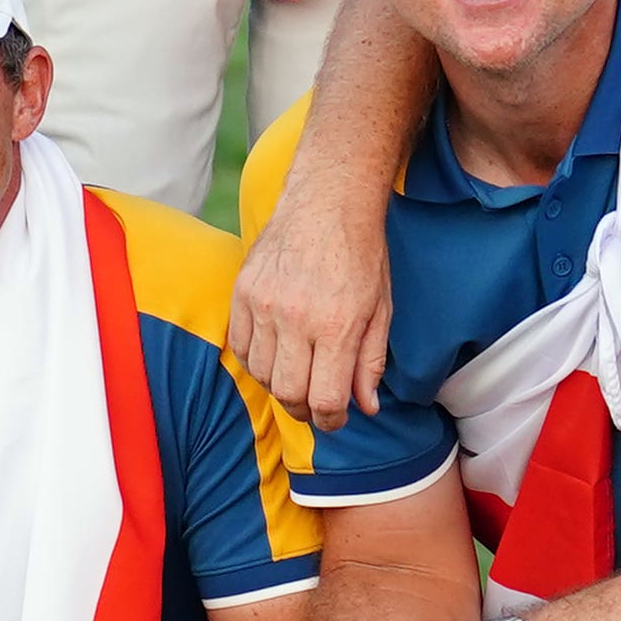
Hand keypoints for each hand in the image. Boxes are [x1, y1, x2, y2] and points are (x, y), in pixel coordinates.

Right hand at [231, 168, 396, 426]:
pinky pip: (240, 346)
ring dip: (279, 385)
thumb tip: (367, 407)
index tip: (336, 417)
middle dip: (304, 409)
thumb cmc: (361, 254)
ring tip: (297, 376)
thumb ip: (371, 362)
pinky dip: (255, 361)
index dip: (332, 420)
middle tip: (315, 405)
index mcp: (337, 326)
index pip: (326, 399)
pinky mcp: (243, 291)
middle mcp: (296, 318)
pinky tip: (275, 354)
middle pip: (289, 393)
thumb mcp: (381, 310)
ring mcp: (264, 304)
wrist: (328, 201)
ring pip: (261, 374)